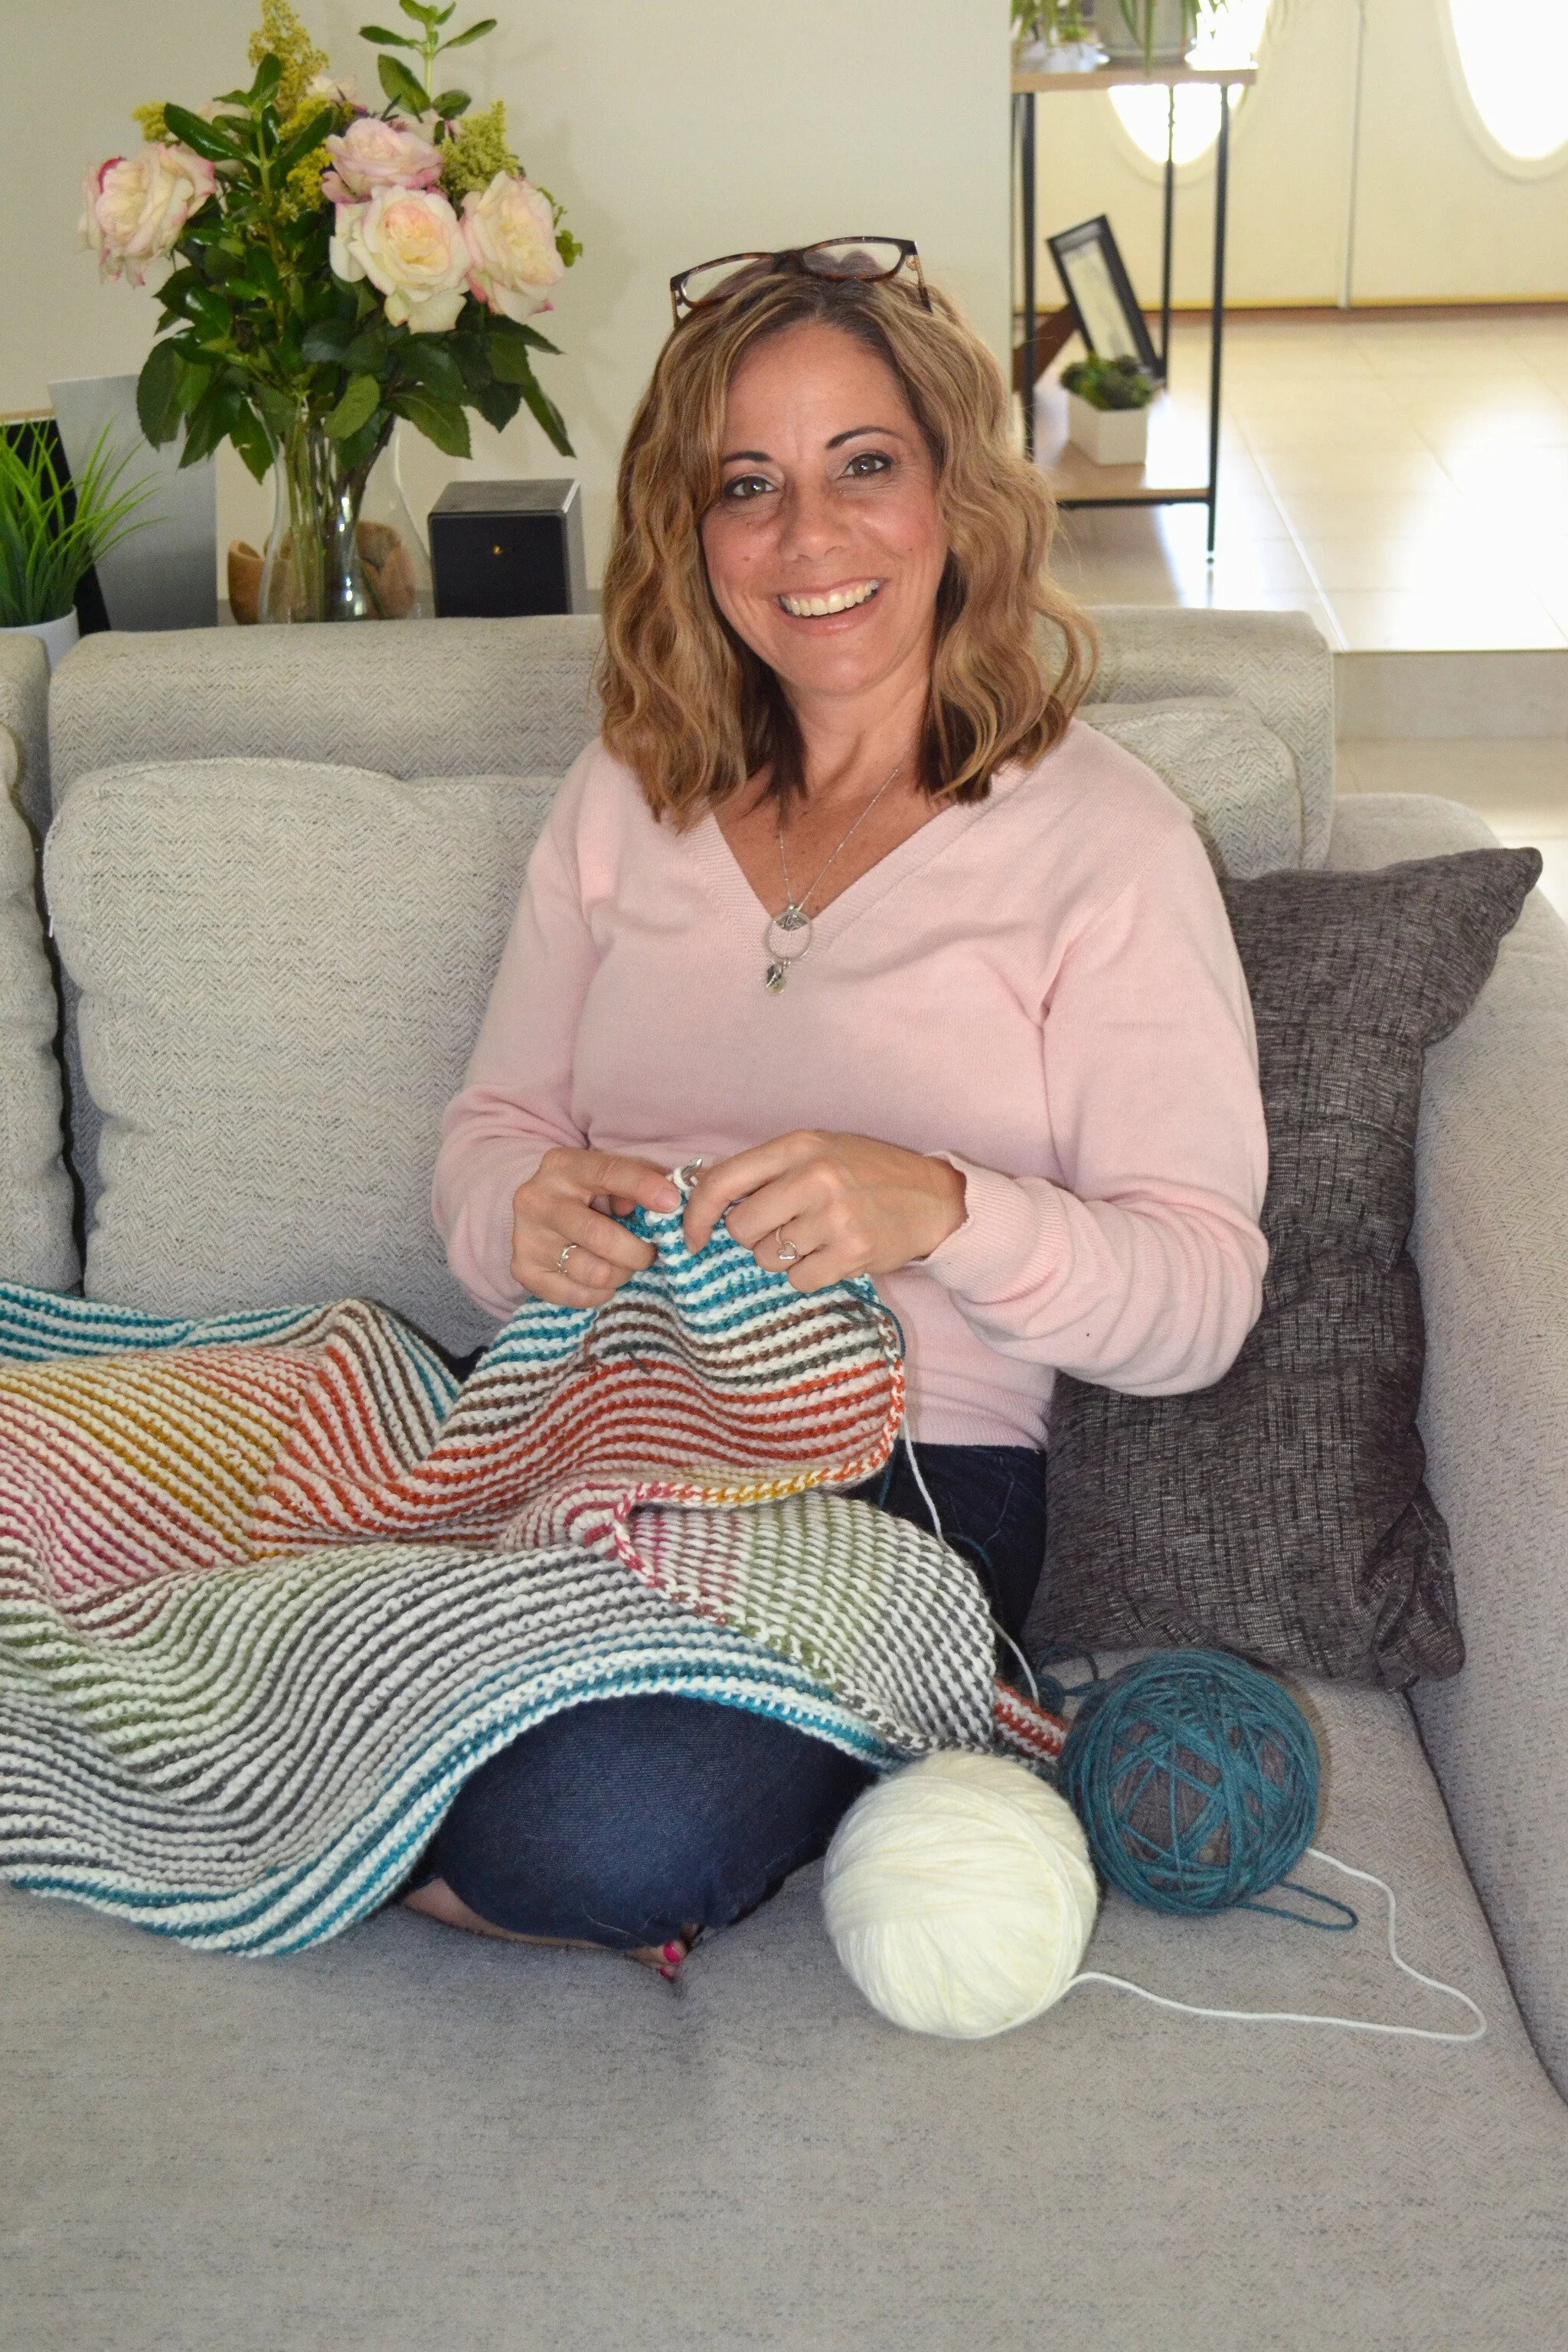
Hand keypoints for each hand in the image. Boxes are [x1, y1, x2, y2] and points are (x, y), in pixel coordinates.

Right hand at [511, 1148, 679, 1304]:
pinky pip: (579, 1295)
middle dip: (638, 1251)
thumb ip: (642, 1179)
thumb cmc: (589, 1192)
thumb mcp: (612, 1175)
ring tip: (623, 1265)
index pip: (608, 1172)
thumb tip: (671, 1201)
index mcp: (562, 1165)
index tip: (672, 1203)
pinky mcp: (523, 1269)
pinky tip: (602, 1279)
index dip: (643, 1187)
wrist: (540, 1212)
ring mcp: (525, 1236)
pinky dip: (601, 1292)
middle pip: (599, 1235)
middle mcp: (536, 1199)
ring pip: (593, 1272)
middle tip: (650, 1253)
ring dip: (621, 1274)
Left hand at [683, 1131, 966, 1292]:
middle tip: (784, 1228)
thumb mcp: (818, 1151)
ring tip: (817, 1237)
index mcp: (798, 1146)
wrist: (930, 1197)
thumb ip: (767, 1169)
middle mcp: (814, 1177)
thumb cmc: (866, 1173)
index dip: (697, 1214)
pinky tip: (832, 1254)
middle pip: (741, 1228)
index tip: (693, 1236)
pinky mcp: (852, 1252)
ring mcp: (834, 1216)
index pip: (722, 1181)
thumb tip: (700, 1193)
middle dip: (753, 1237)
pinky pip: (798, 1280)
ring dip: (784, 1257)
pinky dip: (808, 1275)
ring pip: (767, 1258)